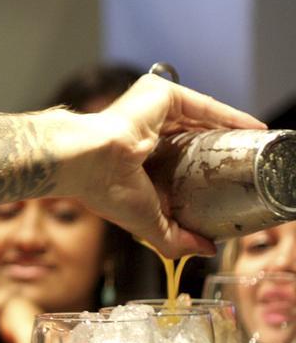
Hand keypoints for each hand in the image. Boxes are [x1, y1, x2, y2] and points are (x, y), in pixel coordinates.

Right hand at [75, 73, 262, 258]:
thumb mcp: (148, 220)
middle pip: (190, 134)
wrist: (91, 161)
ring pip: (199, 117)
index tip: (224, 180)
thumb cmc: (104, 187)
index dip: (201, 168)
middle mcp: (142, 128)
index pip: (174, 157)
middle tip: (242, 162)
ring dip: (228, 129)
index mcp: (133, 156)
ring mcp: (150, 108)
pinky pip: (203, 105)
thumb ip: (175, 237)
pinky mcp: (160, 93)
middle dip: (216, 147)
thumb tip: (206, 248)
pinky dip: (229, 116)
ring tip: (252, 143)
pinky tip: (251, 127)